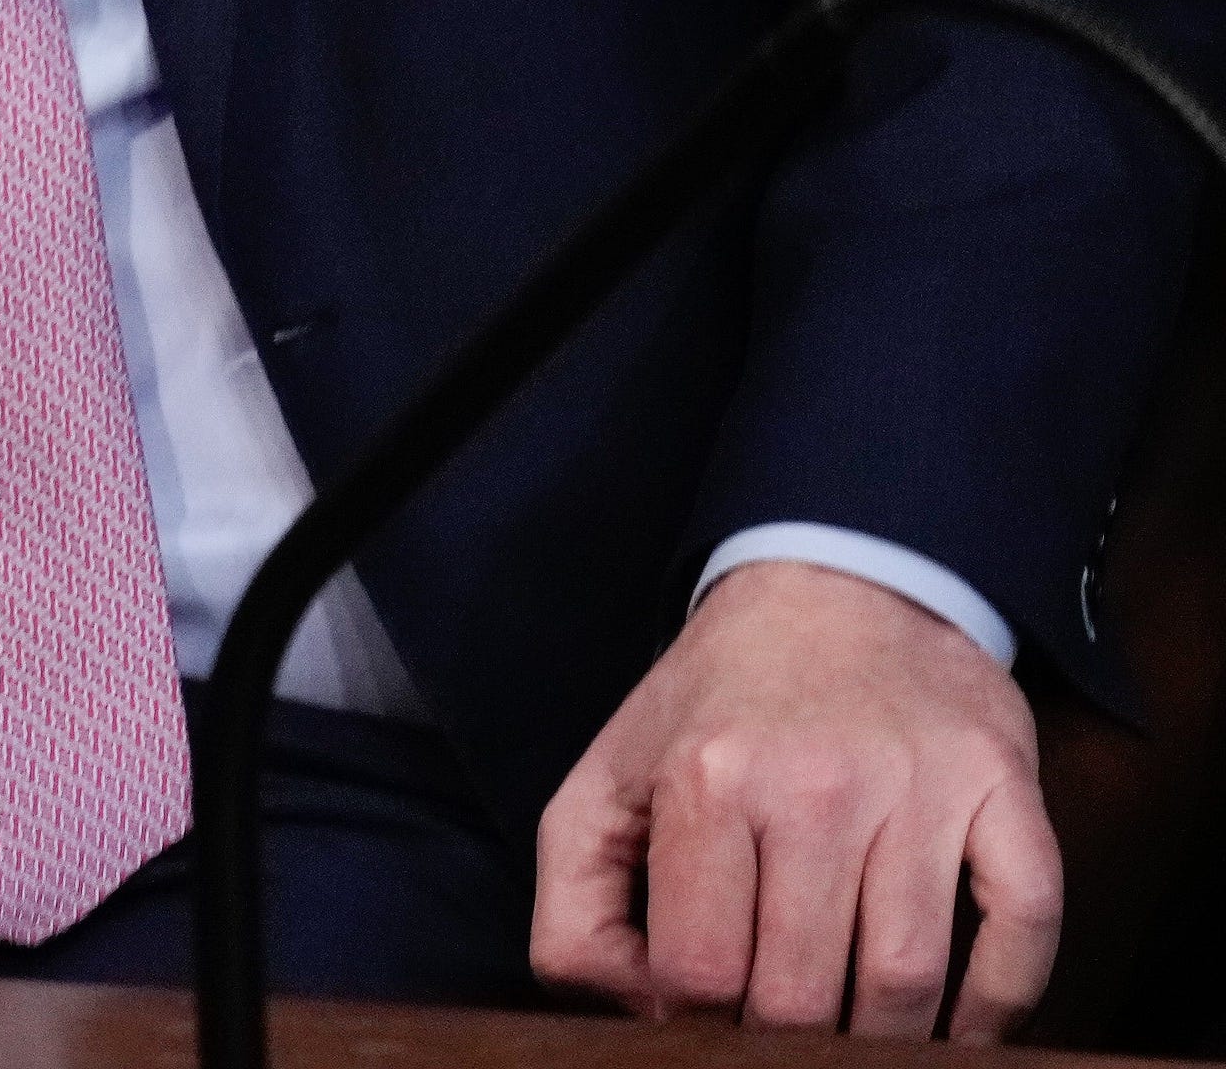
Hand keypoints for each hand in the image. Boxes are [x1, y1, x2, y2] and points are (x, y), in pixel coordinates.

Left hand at [532, 561, 1057, 1037]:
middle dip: (786, 1039)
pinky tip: (954, 1022)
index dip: (695, 1021)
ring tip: (858, 1030)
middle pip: (803, 998)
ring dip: (886, 1041)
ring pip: (910, 987)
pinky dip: (996, 1009)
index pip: (698, 973)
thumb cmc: (720, 702)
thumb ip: (577, 902)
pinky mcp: (1006, 791)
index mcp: (705, 778)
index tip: (707, 1008)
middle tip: (782, 1025)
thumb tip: (632, 1014)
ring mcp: (920, 788)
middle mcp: (812, 782)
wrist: (842, 579)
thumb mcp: (612, 772)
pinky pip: (1023, 937)